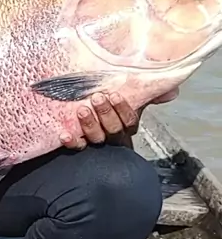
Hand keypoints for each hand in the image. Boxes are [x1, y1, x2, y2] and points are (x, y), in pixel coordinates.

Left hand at [59, 88, 178, 149]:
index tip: (114, 95)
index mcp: (127, 126)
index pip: (130, 121)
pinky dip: (73, 141)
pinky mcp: (81, 146)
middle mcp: (114, 136)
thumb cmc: (113, 109)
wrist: (93, 124)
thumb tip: (172, 91)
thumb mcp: (132, 100)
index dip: (123, 109)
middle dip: (106, 114)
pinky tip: (66, 134)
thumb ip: (149, 94)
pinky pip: (78, 148)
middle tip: (97, 98)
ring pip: (96, 138)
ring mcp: (97, 142)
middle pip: (113, 130)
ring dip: (90, 125)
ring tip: (82, 110)